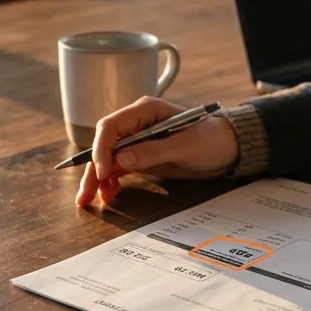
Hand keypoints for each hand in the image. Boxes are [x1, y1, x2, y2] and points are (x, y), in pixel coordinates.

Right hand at [75, 97, 239, 207]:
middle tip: (84, 194)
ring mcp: (137, 140)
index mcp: (145, 110)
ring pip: (108, 159)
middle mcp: (136, 123)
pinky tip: (109, 194)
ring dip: (98, 178)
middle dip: (92, 169)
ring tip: (95, 199)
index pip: (111, 126)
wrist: (225, 148)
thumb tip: (121, 159)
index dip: (101, 148)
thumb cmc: (210, 139)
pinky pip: (118, 168)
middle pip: (104, 144)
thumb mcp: (186, 145)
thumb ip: (154, 151)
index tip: (102, 172)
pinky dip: (111, 181)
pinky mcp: (140, 156)